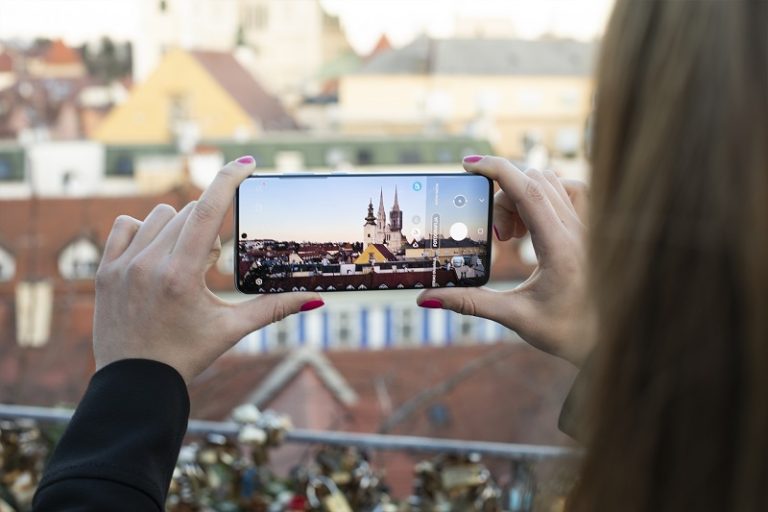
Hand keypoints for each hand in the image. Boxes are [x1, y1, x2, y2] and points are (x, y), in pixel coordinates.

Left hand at [92, 157, 323, 382]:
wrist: (134, 385)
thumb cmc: (186, 356)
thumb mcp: (231, 330)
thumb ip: (274, 309)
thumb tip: (316, 299)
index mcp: (181, 275)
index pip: (207, 210)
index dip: (228, 180)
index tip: (247, 163)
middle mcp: (148, 263)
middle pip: (188, 214)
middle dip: (208, 229)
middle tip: (209, 266)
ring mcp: (122, 265)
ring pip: (159, 217)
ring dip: (179, 228)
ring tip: (182, 264)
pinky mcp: (104, 270)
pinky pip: (126, 226)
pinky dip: (144, 232)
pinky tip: (154, 256)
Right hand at [417, 155, 592, 365]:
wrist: (613, 340)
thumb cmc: (569, 333)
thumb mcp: (516, 318)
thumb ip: (470, 303)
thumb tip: (425, 299)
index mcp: (560, 248)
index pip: (527, 190)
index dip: (496, 169)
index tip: (468, 163)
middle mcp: (579, 230)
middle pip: (533, 183)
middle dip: (502, 198)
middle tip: (498, 236)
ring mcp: (589, 226)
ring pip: (551, 182)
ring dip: (522, 196)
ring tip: (514, 234)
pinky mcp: (592, 228)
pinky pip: (570, 190)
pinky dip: (545, 195)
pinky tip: (535, 225)